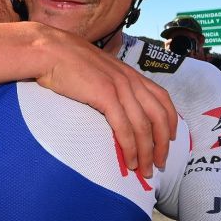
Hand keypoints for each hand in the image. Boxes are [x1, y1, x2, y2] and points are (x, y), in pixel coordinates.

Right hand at [34, 29, 176, 176]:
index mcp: (130, 74)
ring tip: (145, 170)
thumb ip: (110, 84)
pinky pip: (124, 128)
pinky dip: (130, 148)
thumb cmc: (67, 61)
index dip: (171, 120)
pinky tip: (129, 161)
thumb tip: (112, 103)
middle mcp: (130, 80)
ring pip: (144, 126)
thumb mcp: (98, 70)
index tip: (171, 138)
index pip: (162, 98)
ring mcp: (119, 87)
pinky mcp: (105, 96)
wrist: (49, 50)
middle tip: (160, 163)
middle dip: (163, 143)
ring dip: (147, 152)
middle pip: (159, 116)